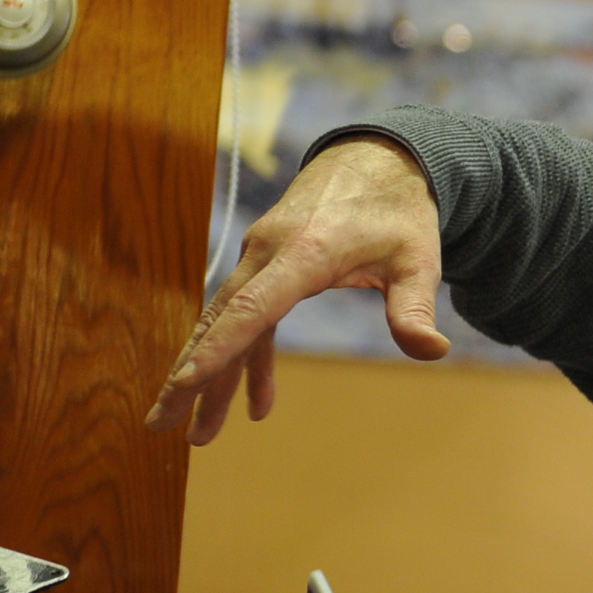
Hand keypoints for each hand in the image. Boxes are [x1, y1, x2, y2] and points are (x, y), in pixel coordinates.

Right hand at [145, 137, 452, 441]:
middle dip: (189, 376)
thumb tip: (432, 350)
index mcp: (304, 251)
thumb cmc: (399, 210)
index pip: (253, 307)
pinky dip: (247, 359)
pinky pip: (248, 318)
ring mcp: (260, 256)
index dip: (219, 348)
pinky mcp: (265, 264)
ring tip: (197, 433)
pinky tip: (256, 404)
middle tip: (161, 425)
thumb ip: (414, 306)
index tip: (185, 383)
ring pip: (224, 322)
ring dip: (209, 376)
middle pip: (220, 320)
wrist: (376, 160)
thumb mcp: (418, 258)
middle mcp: (269, 252)